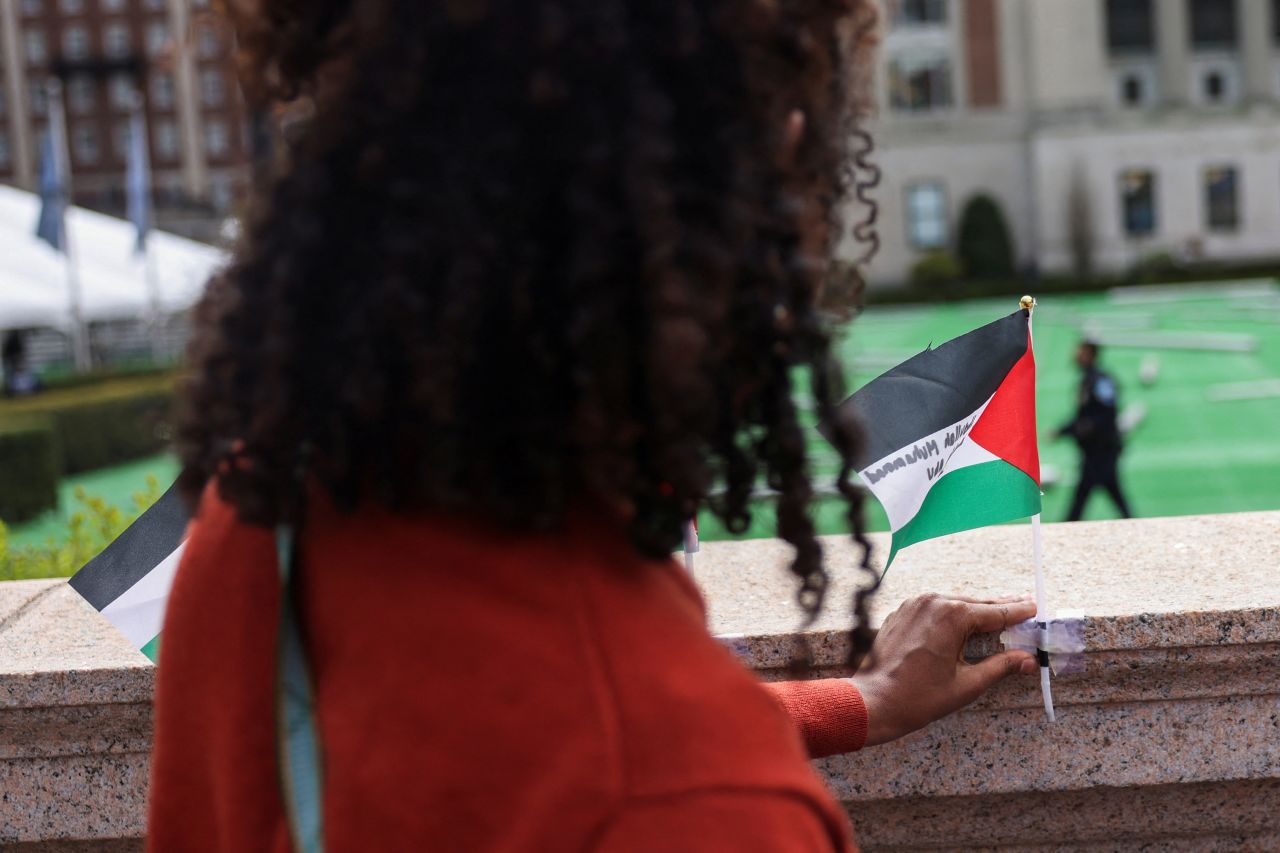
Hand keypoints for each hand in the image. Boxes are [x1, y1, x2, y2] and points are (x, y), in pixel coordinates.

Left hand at [850, 593, 1037, 746]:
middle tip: (1022, 606)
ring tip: (996, 612)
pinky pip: (934, 608)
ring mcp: (914, 604)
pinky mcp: (901, 612)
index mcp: (952, 616)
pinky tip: (962, 620)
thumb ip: (1000, 667)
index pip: (995, 613)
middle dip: (999, 608)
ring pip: (954, 603)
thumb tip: (1028, 659)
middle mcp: (932, 602)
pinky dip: (951, 613)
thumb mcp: (967, 685)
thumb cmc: (919, 697)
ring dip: (975, 609)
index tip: (1034, 607)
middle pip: (975, 604)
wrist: (873, 700)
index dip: (1017, 612)